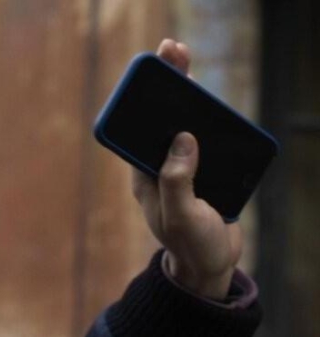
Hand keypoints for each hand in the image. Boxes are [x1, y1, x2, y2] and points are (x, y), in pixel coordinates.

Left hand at [132, 39, 241, 300]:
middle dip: (166, 86)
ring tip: (189, 66)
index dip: (140, 100)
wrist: (209, 268)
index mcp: (144, 176)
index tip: (147, 73)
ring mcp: (182, 169)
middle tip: (174, 52)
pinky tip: (216, 104)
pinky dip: (213, 120)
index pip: (138, 130)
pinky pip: (209, 140)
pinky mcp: (206, 172)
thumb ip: (178, 181)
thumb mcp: (180, 216)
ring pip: (185, 126)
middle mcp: (159, 169)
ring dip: (190, 97)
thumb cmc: (191, 246)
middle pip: (160, 121)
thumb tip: (182, 140)